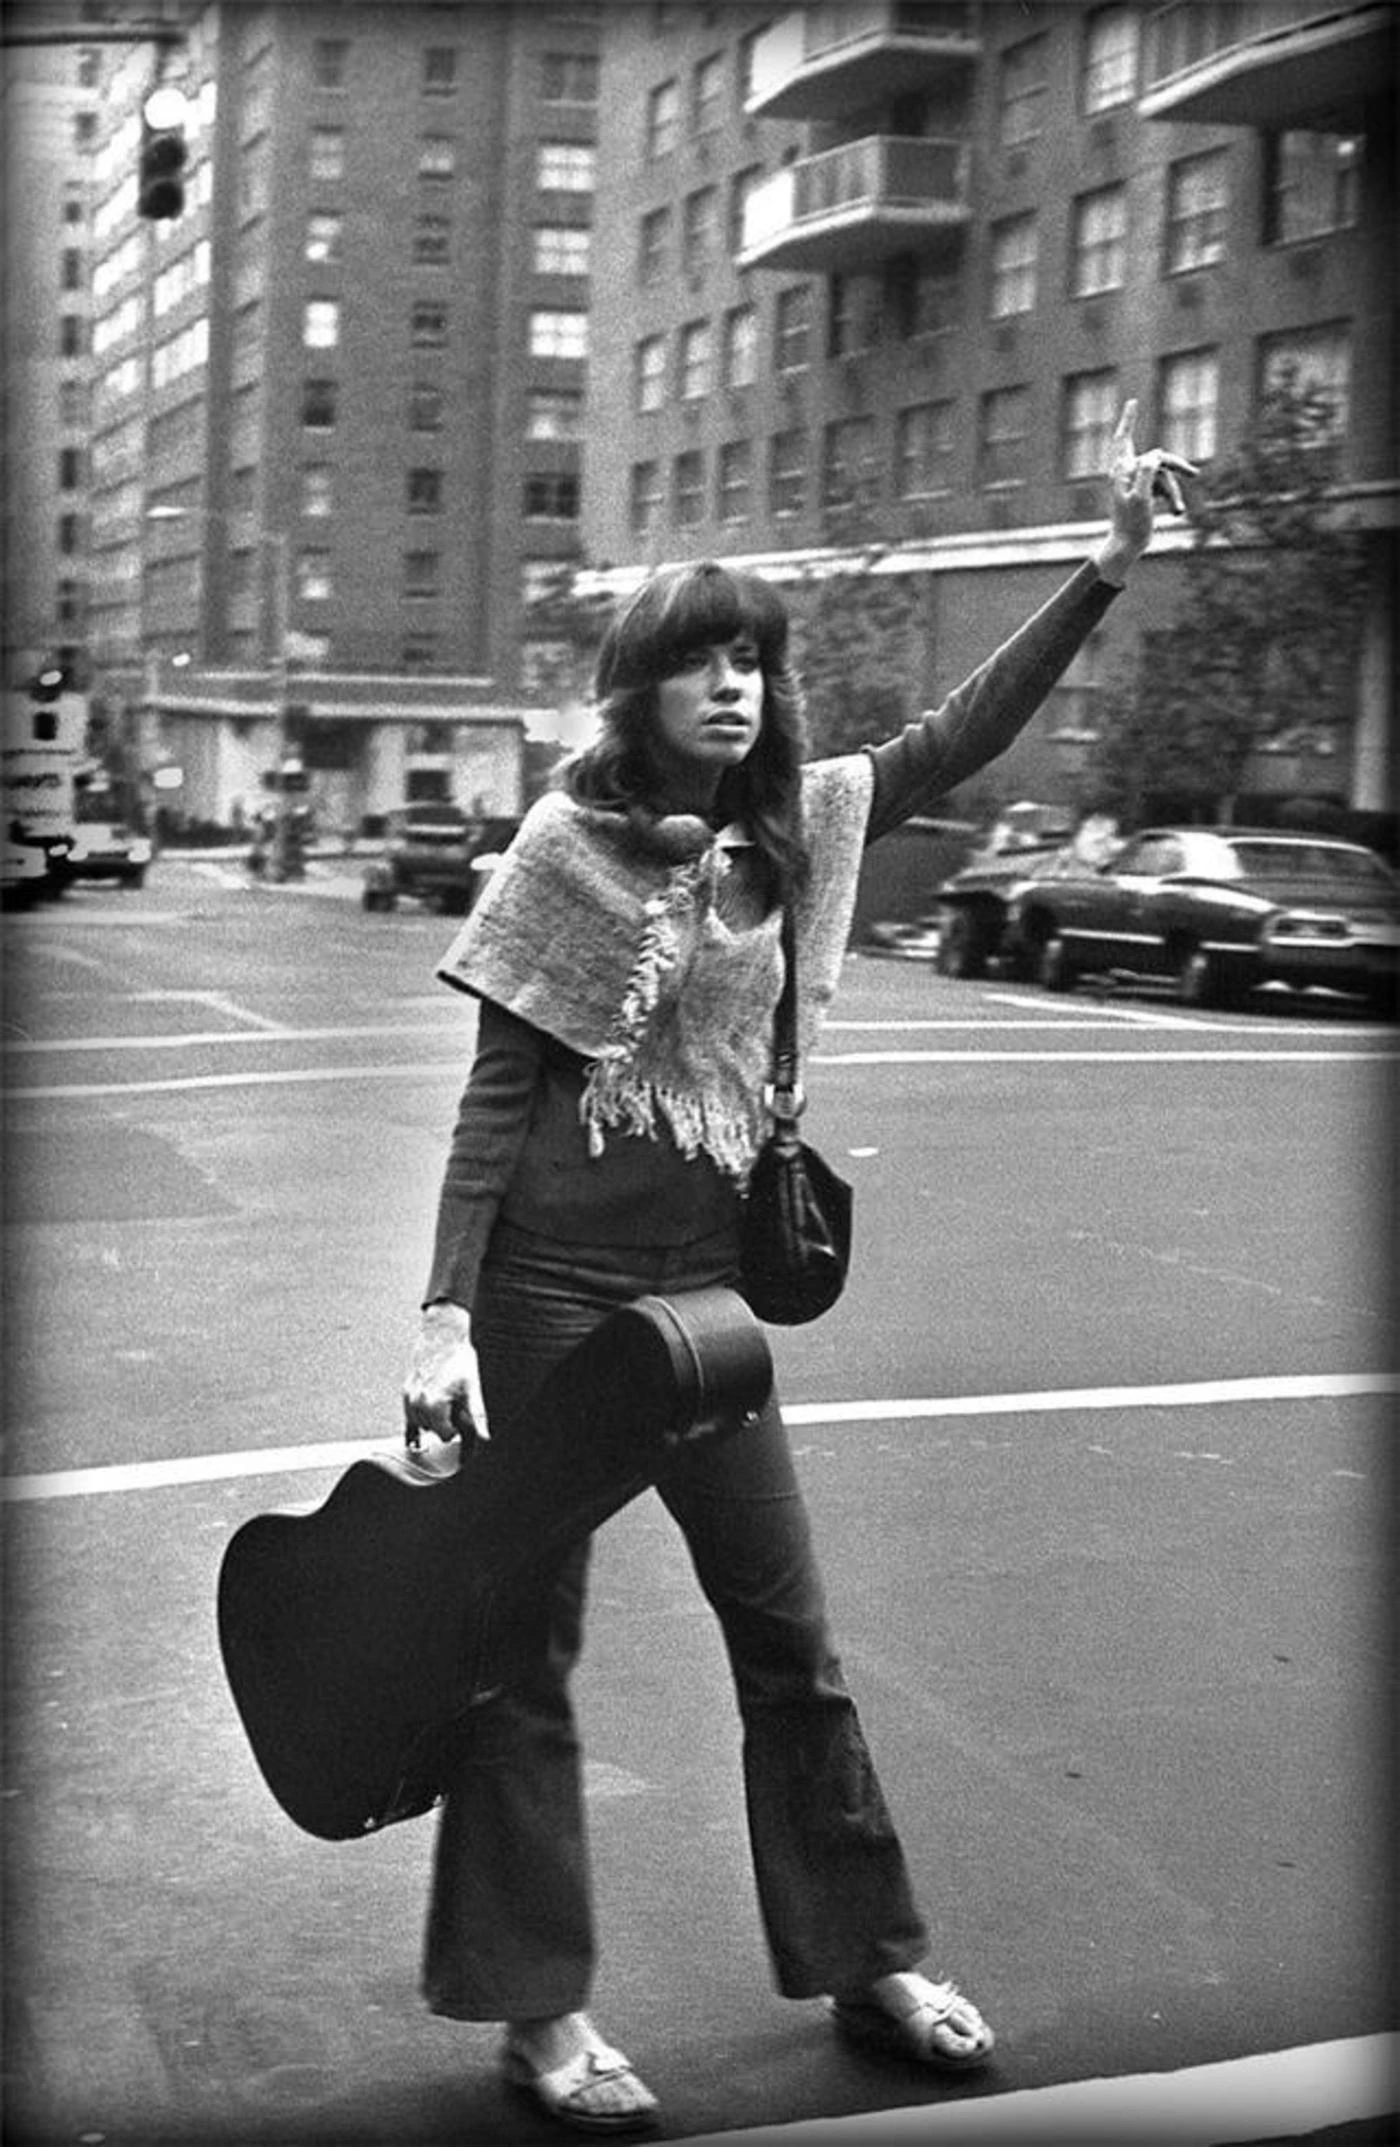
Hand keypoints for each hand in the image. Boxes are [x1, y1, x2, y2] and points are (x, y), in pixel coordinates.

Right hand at [403, 1300, 488, 1443]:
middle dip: (444, 1422)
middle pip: (432, 1430)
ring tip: (444, 1401)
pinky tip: (417, 1429)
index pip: (445, 1436)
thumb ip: (477, 1417)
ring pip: (420, 1424)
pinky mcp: (406, 1391)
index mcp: (434, 1405)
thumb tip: (485, 1438)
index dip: (457, 1428)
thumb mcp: (473, 1389)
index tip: (462, 1416)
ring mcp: (409, 1397)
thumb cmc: (460, 1361)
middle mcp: (417, 1403)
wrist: (443, 1337)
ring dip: (432, 1419)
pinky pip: (408, 1415)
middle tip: (455, 1406)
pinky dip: (417, 1418)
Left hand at [1095, 399, 1197, 584]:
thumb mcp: (1140, 498)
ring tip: (1178, 511)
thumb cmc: (1131, 524)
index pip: (1124, 439)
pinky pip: (1164, 487)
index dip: (1129, 420)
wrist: (1128, 545)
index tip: (1133, 402)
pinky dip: (1172, 498)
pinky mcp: (1144, 492)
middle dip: (1175, 467)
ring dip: (1173, 493)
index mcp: (1121, 471)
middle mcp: (1128, 473)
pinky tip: (1176, 512)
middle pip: (1157, 460)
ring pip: (1164, 476)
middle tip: (1195, 474)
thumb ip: (1146, 473)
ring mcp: (1137, 482)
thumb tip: (1155, 454)